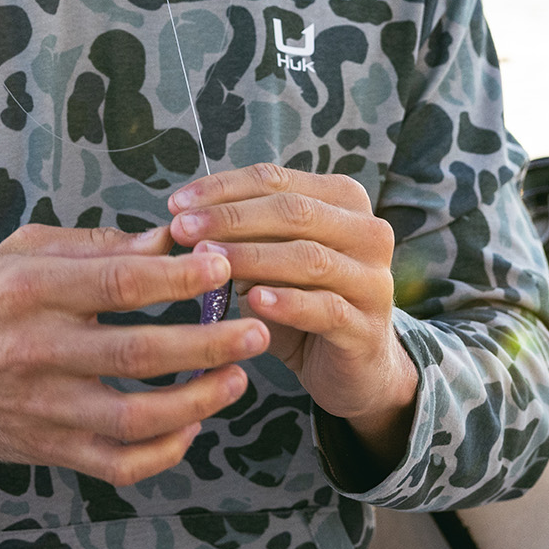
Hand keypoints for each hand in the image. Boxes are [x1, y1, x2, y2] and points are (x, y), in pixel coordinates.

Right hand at [0, 224, 269, 485]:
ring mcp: (46, 408)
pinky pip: (118, 464)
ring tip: (237, 378)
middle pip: (137, 353)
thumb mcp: (22, 252)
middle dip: (207, 342)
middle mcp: (37, 351)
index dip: (177, 277)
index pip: (117, 284)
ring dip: (197, 401)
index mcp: (30, 291)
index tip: (224, 266)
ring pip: (134, 418)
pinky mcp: (52, 450)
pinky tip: (192, 425)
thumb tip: (170, 240)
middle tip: (255, 329)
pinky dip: (164, 452)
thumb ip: (96, 247)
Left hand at [167, 165, 418, 469]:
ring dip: (252, 257)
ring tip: (208, 261)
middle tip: (182, 230)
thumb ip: (241, 235)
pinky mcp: (367, 327)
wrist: (351, 367)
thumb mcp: (269, 261)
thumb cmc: (302, 301)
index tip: (175, 204)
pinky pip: (326, 308)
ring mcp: (373, 280)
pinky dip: (288, 302)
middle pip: (294, 212)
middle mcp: (367, 232)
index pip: (277, 181)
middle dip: (231, 218)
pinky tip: (254, 300)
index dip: (223, 188)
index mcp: (343, 201)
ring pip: (309, 257)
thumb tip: (182, 218)